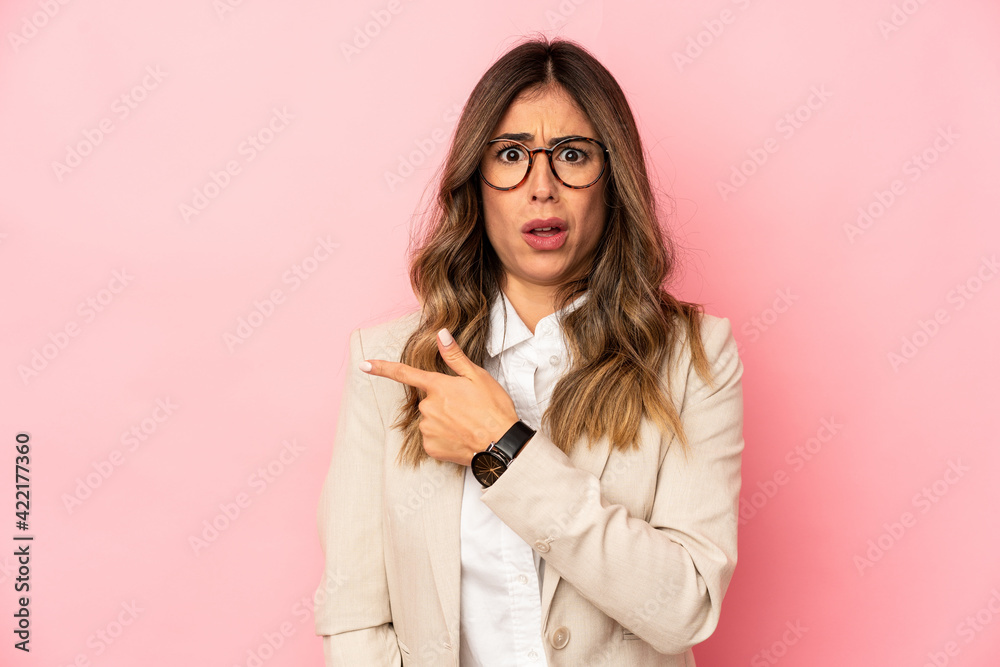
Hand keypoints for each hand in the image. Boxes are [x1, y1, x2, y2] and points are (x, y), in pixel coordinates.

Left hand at [360, 328, 519, 465]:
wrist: (501, 444)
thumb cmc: (493, 408)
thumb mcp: (477, 377)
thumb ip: (454, 356)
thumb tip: (440, 334)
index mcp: (438, 386)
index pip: (404, 373)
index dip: (382, 368)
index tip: (364, 365)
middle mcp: (428, 407)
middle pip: (428, 400)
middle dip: (442, 402)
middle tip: (467, 408)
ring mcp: (427, 429)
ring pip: (430, 420)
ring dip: (444, 420)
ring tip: (467, 424)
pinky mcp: (430, 448)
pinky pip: (432, 438)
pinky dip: (444, 437)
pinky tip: (461, 437)